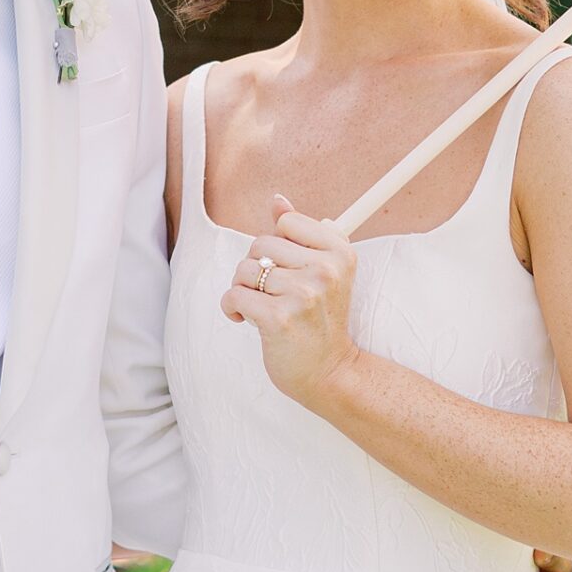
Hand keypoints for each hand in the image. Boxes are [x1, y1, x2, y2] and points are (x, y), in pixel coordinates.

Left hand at [220, 192, 359, 411]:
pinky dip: (231, 307)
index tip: (285, 269)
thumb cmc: (321, 319)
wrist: (329, 371)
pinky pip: (234, 294)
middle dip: (255, 267)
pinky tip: (244, 318)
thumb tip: (277, 200)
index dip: (278, 246)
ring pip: (245, 269)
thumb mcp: (323, 271)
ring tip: (259, 305)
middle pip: (261, 244)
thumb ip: (300, 234)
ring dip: (243, 287)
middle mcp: (325, 270)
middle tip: (269, 291)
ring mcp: (303, 294)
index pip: (287, 222)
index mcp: (339, 252)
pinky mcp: (278, 318)